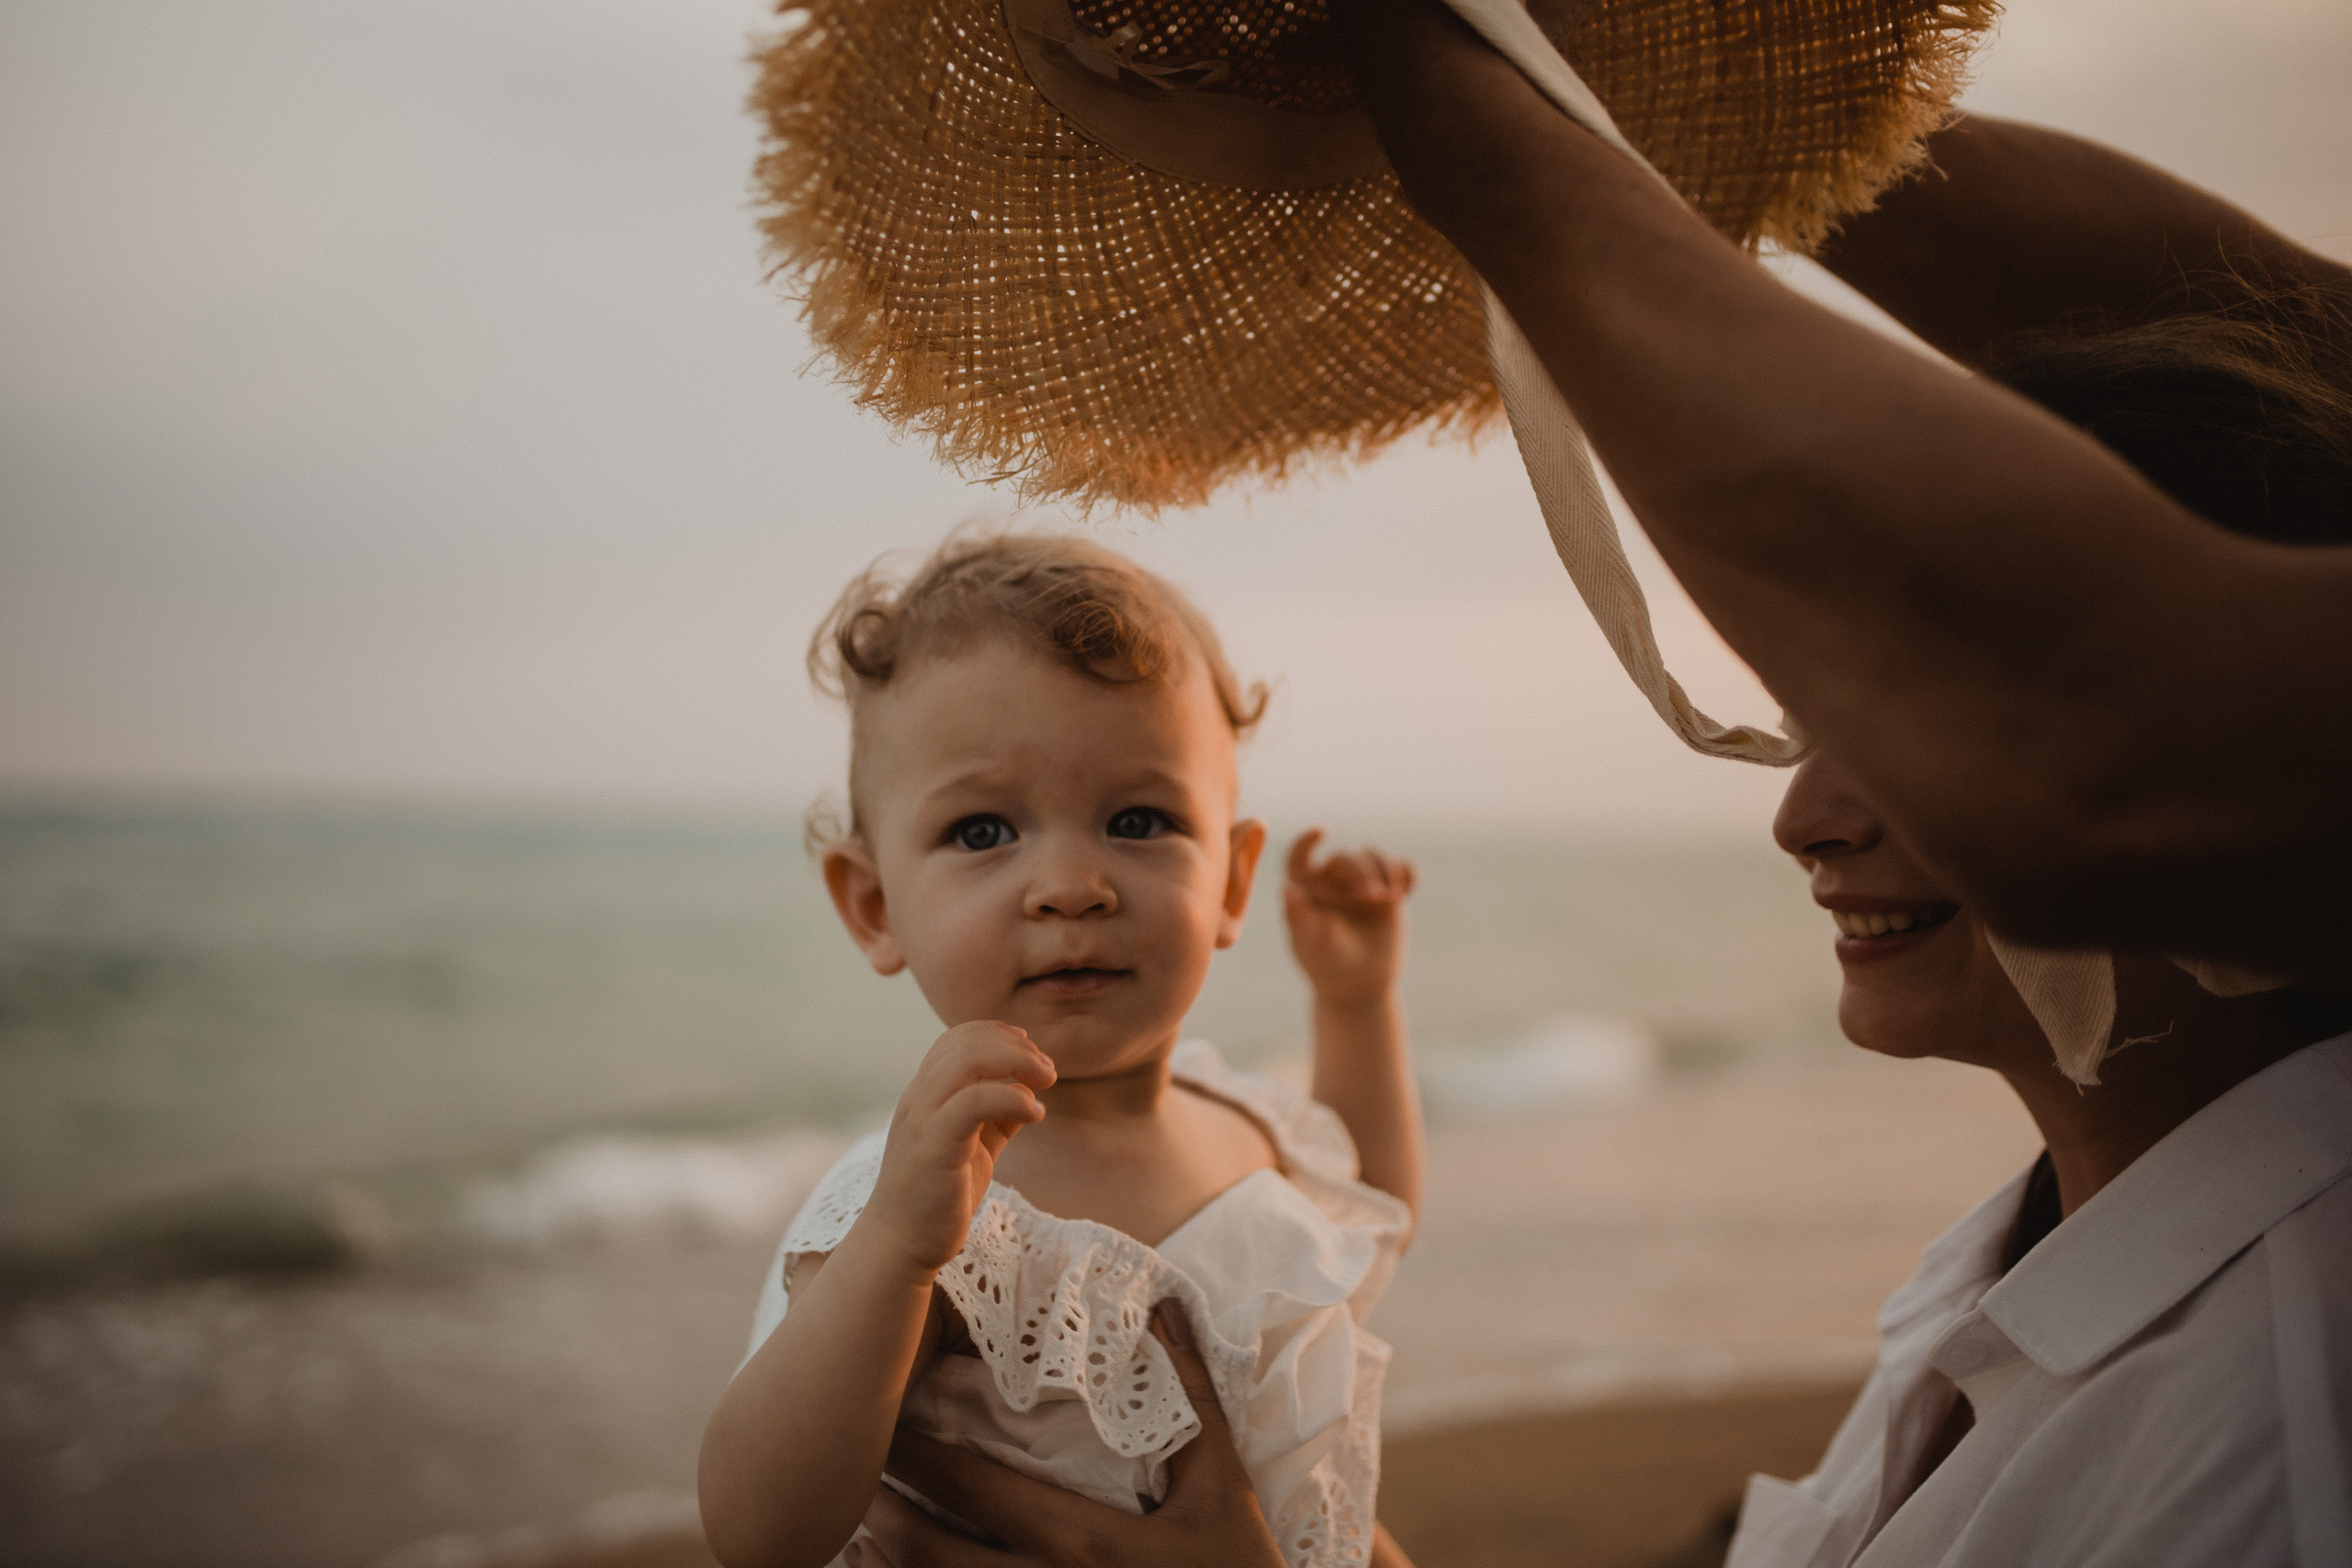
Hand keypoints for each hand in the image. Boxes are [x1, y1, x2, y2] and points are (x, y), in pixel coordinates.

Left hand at [848, 1300, 1285, 1567]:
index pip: (977, 1491)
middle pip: (932, 1555)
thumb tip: (1164, 1304)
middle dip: (882, 1508)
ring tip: (849, 1529)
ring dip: (886, 1564)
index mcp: (1084, 1543)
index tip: (881, 1415)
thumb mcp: (1223, 1487)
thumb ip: (1192, 1397)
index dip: (920, 1455)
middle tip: (842, 1466)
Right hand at [864, 1021, 1055, 1277]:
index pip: (956, 1039)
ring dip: (1018, 1063)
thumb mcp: (972, 1146)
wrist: (901, 1244)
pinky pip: (974, 1101)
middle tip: (1048, 1070)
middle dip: (1016, 1046)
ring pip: (967, 1062)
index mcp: (925, 1094)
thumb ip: (994, 1116)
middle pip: (967, 1043)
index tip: (1032, 1051)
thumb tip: (1028, 1091)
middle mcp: (919, 1098)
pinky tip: (1036, 1115)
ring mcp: (923, 1119)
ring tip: (1047, 1083)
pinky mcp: (934, 1146)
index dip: (998, 1034)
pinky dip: (1013, 1099)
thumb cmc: (937, 1196)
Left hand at [1283, 829, 1416, 1009]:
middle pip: (1346, 858)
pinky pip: (1401, 868)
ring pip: (1375, 856)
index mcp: (1305, 889)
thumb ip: (1300, 916)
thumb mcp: (1314, 943)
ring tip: (1394, 896)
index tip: (1321, 832)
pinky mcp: (1388, 891)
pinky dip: (1407, 872)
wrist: (1360, 985)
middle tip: (1375, 896)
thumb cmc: (1329, 965)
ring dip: (1388, 869)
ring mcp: (1362, 883)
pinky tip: (1407, 891)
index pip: (1299, 858)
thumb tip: (1286, 888)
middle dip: (1363, 870)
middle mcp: (1332, 881)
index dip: (1306, 842)